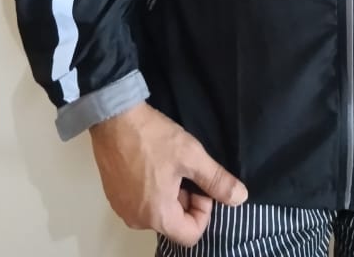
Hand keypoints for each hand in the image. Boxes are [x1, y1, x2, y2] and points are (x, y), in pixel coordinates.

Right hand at [89, 101, 247, 246]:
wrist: (114, 118)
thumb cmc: (154, 138)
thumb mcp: (191, 155)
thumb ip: (216, 180)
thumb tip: (240, 198)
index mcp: (157, 217)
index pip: (191, 235)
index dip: (203, 211)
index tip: (200, 184)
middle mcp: (137, 221)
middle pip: (174, 223)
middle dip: (186, 200)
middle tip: (185, 170)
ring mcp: (122, 209)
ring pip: (157, 212)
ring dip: (169, 194)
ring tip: (168, 164)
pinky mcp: (113, 196)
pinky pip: (141, 203)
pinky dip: (151, 189)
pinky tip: (152, 163)